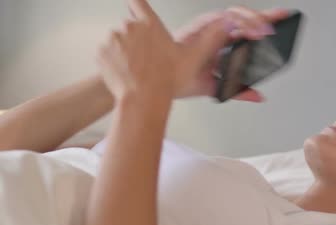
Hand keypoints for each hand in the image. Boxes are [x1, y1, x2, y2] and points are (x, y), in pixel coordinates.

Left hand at [97, 0, 229, 107]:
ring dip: (124, 53)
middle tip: (146, 61)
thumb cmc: (167, 80)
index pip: (137, 2)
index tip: (137, 9)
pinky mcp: (102, 53)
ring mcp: (113, 39)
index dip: (137, 4)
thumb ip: (210, 39)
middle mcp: (130, 27)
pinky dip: (113, 63)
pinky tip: (126, 74)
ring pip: (117, 42)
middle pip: (130, 29)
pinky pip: (106, 55)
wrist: (143, 98)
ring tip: (137, 70)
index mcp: (150, 24)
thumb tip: (228, 24)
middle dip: (135, 42)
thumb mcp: (194, 58)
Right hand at [173, 6, 290, 101]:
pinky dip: (236, 24)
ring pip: (235, 15)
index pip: (247, 30)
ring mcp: (208, 27)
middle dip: (264, 16)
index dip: (265, 23)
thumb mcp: (215, 87)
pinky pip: (222, 20)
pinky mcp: (200, 27)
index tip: (285, 21)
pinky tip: (247, 32)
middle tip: (281, 18)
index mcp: (222, 43)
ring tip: (265, 30)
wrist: (158, 80)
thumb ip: (238, 90)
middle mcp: (216, 32)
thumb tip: (259, 96)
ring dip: (252, 20)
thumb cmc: (180, 77)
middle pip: (244, 18)